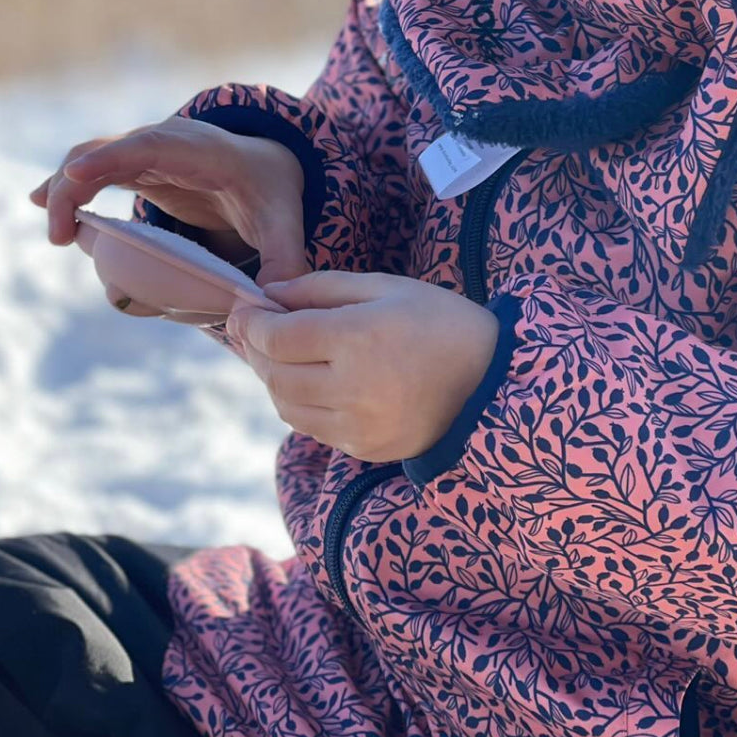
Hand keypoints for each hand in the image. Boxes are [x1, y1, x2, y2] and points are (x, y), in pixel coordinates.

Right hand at [28, 118, 311, 311]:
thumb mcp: (286, 221)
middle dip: (76, 185)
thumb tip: (274, 300)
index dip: (112, 158)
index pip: (153, 146)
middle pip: (109, 152)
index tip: (75, 175)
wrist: (267, 167)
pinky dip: (67, 188)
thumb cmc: (273, 191)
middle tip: (62, 237)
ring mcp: (145, 155)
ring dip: (65, 191)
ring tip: (58, 236)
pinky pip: (93, 173)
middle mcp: (167, 144)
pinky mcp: (134, 171)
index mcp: (204, 151)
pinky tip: (42, 205)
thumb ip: (285, 258)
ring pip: (92, 159)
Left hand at [227, 271, 499, 463]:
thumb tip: (269, 294)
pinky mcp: (365, 449)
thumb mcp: (385, 287)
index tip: (243, 306)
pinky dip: (300, 402)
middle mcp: (352, 388)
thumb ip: (321, 288)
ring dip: (272, 379)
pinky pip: (312, 427)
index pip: (278, 337)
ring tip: (278, 353)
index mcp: (359, 338)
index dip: (251, 321)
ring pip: (286, 406)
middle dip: (255, 349)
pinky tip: (310, 380)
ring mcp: (358, 426)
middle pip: (274, 374)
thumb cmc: (440, 322)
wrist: (493, 382)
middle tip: (251, 327)